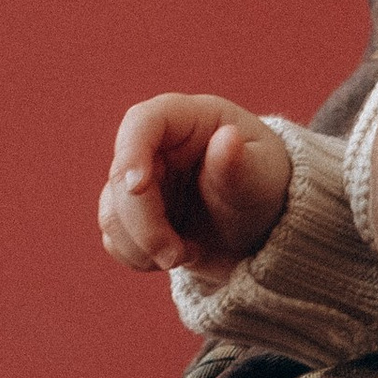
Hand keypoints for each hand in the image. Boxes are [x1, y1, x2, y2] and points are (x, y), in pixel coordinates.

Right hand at [100, 95, 292, 276]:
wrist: (264, 228)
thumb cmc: (265, 188)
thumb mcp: (261, 177)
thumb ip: (238, 164)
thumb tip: (227, 137)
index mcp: (188, 120)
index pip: (143, 122)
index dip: (132, 152)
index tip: (137, 188)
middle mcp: (156, 147)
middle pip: (120, 177)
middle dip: (143, 224)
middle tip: (176, 256)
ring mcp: (141, 181)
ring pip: (112, 212)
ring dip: (141, 245)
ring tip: (186, 256)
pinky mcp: (133, 215)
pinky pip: (116, 237)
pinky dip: (139, 257)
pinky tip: (178, 257)